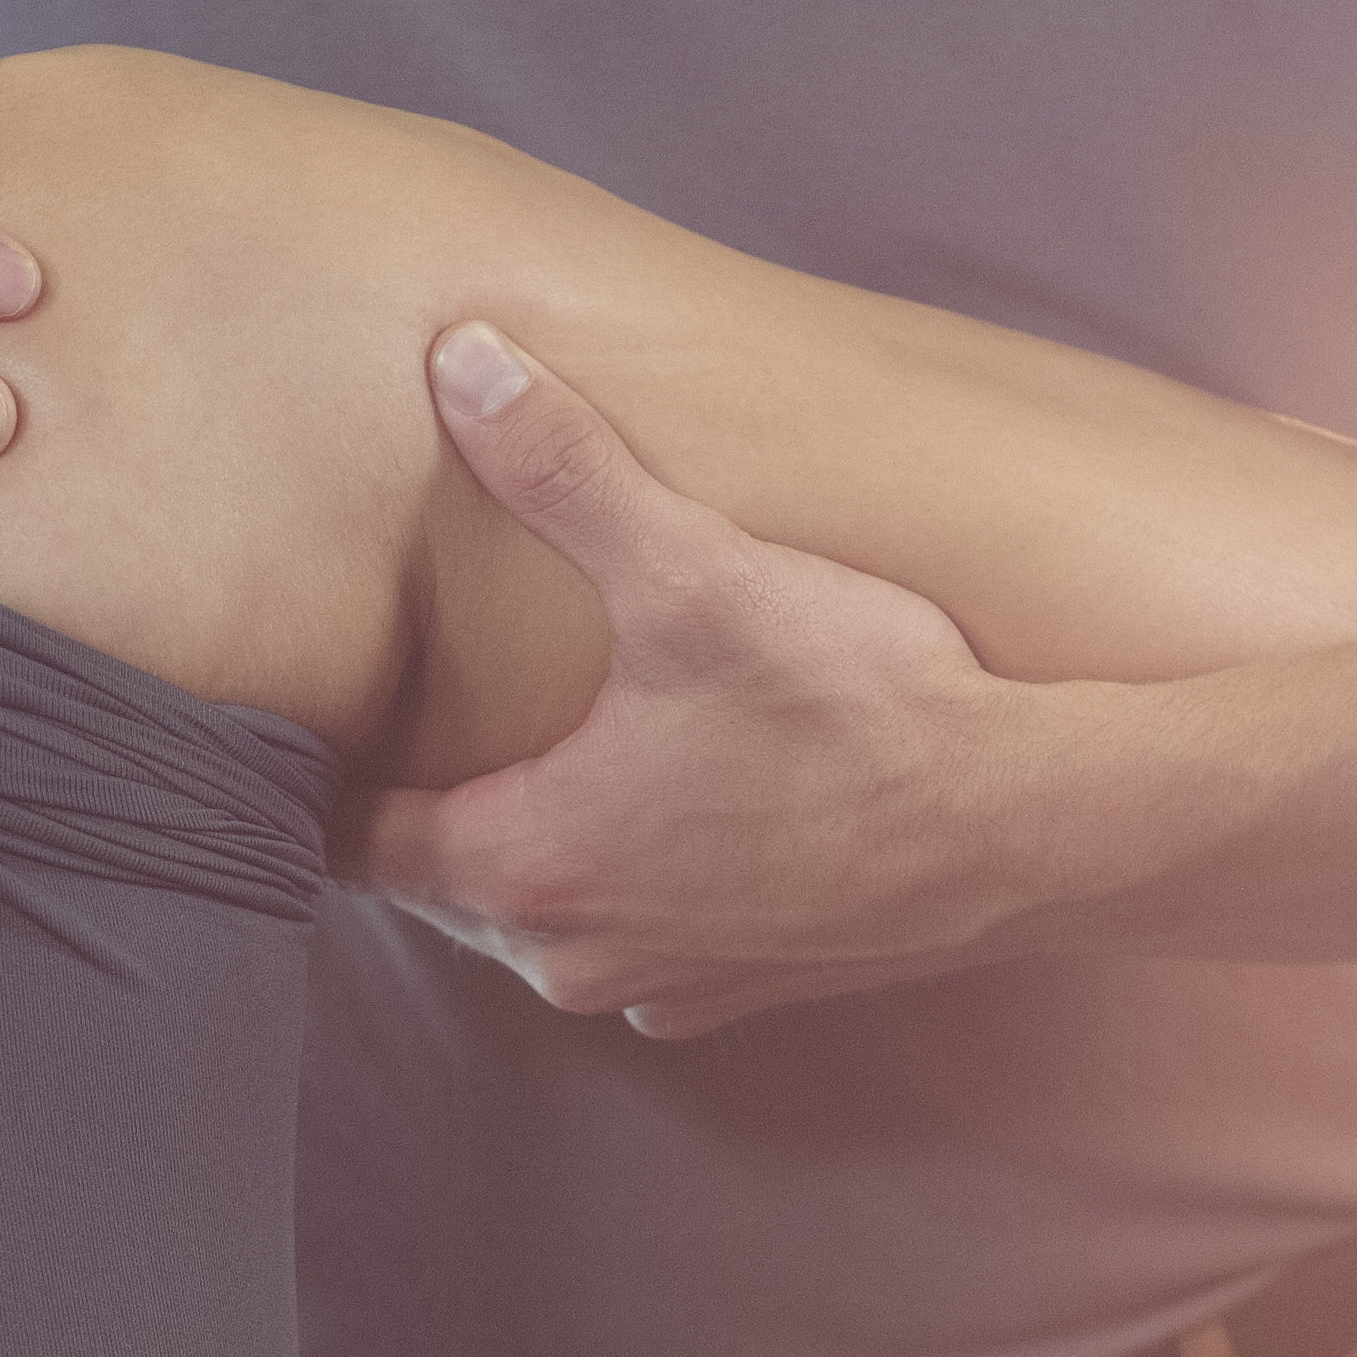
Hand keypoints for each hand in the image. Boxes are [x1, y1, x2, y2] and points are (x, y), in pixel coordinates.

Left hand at [361, 321, 1116, 1036]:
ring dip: (540, 845)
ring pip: (544, 917)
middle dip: (434, 799)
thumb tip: (463, 361)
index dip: (327, 770)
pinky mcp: (740, 995)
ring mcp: (657, 988)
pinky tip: (673, 812)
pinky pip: (642, 943)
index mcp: (521, 866)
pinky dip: (636, 886)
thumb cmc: (859, 712)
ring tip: (550, 751)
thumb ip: (563, 469)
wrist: (1029, 831)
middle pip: (442, 880)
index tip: (330, 710)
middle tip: (429, 710)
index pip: (352, 838)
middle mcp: (570, 955)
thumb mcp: (695, 572)